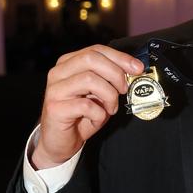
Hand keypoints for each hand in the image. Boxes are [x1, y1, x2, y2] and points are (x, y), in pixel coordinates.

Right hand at [31, 45, 143, 168]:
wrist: (61, 142)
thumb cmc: (82, 116)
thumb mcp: (100, 93)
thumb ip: (110, 79)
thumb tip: (134, 70)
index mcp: (69, 63)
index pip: (96, 50)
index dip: (120, 58)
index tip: (138, 68)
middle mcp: (58, 72)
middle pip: (91, 58)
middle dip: (115, 73)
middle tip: (124, 90)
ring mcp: (55, 89)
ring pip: (90, 79)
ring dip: (109, 96)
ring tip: (110, 108)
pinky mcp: (55, 108)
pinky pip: (86, 105)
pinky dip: (99, 115)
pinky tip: (96, 120)